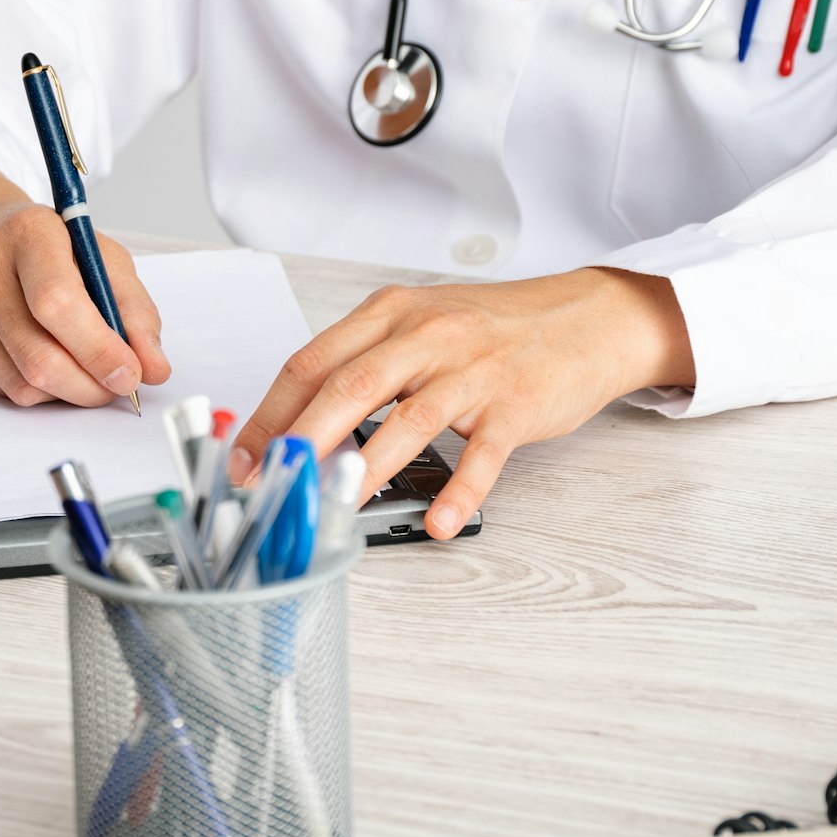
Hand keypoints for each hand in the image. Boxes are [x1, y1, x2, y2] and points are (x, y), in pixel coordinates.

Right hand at [0, 156, 172, 405]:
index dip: (99, 349)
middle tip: (114, 387)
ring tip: (81, 371)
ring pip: (20, 384)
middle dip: (88, 387)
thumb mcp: (99, 256)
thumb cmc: (45, 246)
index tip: (131, 374)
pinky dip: (32, 388)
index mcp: (29, 231)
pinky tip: (41, 360)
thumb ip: (134, 310)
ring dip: (64, 392)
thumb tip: (153, 368)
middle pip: (38, 357)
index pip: (58, 303)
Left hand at [230, 268, 694, 538]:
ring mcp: (474, 372)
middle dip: (301, 438)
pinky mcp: (516, 406)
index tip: (245, 457)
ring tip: (331, 505)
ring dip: (365, 468)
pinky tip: (438, 522)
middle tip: (271, 482)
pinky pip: (482, 456)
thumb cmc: (497, 327)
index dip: (272, 413)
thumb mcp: (421, 322)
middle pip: (350, 386)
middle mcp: (428, 336)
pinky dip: (459, 491)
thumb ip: (365, 360)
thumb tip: (300, 418)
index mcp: (391, 315)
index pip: (313, 363)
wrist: (591, 317)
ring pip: (408, 421)